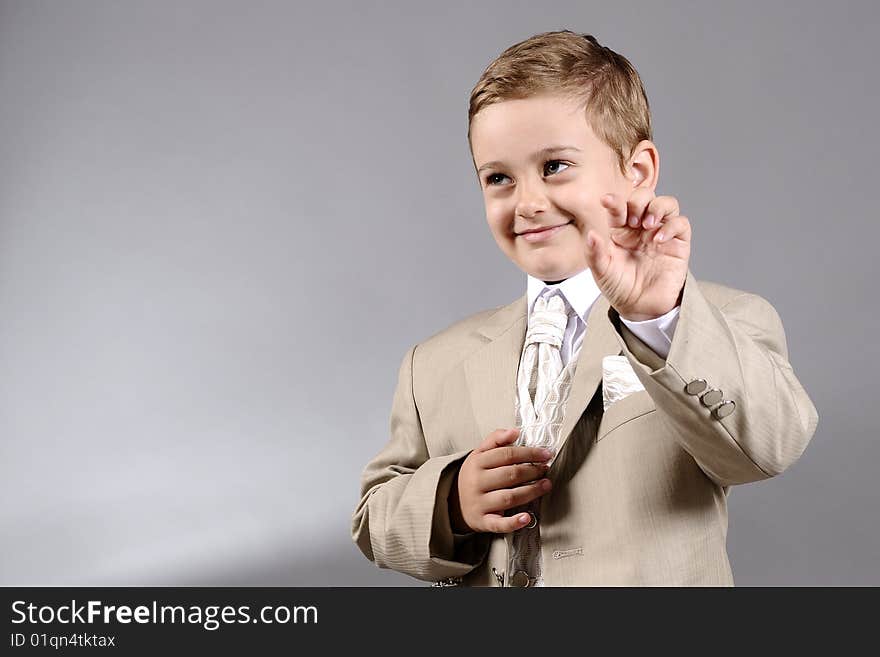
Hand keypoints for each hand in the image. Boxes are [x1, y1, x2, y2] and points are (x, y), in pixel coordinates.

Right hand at [449, 428, 551, 533]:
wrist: (454, 502)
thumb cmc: (474, 475)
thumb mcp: (479, 453)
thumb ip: (496, 439)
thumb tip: (515, 431)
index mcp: (477, 462)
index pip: (507, 455)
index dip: (529, 453)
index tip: (545, 454)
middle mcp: (477, 482)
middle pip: (510, 475)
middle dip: (532, 471)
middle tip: (546, 470)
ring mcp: (479, 503)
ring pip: (509, 497)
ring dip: (531, 492)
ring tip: (546, 485)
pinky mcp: (482, 521)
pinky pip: (499, 523)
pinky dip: (514, 522)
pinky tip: (527, 518)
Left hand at [585, 189, 690, 320]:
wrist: (640, 307)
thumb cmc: (620, 287)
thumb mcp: (601, 272)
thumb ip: (595, 253)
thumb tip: (591, 234)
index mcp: (620, 230)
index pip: (620, 206)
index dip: (615, 201)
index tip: (607, 201)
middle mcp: (641, 228)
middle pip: (645, 197)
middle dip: (638, 201)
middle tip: (632, 219)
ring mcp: (661, 233)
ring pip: (667, 204)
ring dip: (657, 207)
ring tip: (647, 224)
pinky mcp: (678, 244)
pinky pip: (681, 224)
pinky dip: (671, 226)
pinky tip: (658, 240)